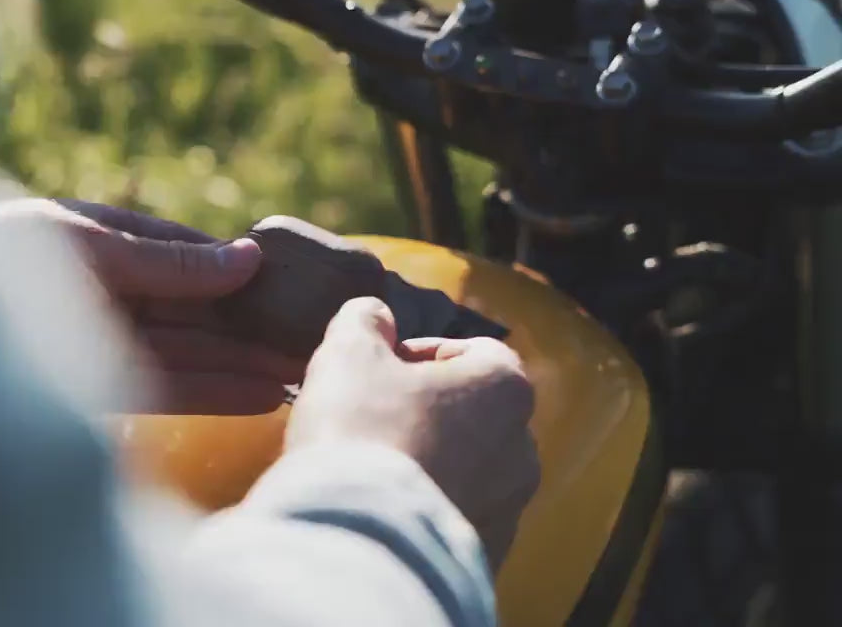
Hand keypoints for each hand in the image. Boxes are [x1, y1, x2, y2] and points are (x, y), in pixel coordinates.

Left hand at [0, 198, 305, 414]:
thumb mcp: (88, 245)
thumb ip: (166, 261)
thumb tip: (246, 259)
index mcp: (104, 240)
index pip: (190, 255)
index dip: (244, 273)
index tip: (298, 289)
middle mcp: (109, 291)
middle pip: (197, 310)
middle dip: (254, 326)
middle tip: (317, 343)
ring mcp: (101, 342)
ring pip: (189, 352)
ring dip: (244, 364)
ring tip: (302, 374)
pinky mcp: (93, 389)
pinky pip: (165, 387)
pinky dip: (212, 392)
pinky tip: (258, 396)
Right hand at [285, 297, 538, 571]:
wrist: (359, 541)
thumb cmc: (360, 428)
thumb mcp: (348, 351)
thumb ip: (364, 319)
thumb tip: (374, 314)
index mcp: (505, 387)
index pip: (472, 351)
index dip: (418, 353)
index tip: (378, 368)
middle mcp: (524, 449)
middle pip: (472, 412)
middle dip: (426, 409)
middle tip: (370, 417)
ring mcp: (511, 510)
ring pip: (467, 469)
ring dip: (429, 461)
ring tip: (374, 469)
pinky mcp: (488, 559)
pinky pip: (456, 518)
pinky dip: (427, 509)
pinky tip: (383, 510)